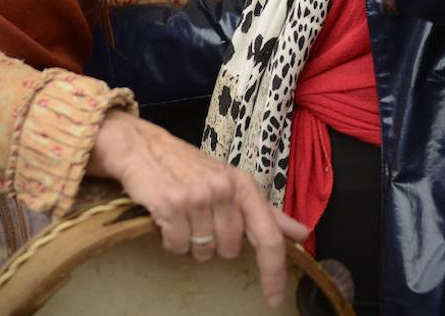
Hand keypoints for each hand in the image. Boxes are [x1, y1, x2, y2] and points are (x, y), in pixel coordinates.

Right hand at [87, 110, 307, 307]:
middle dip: (214, 244)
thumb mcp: (231, 183)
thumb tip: (302, 232)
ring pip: (203, 251)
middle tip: (200, 220)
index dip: (274, 271)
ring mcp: (198, 196)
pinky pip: (178, 246)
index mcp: (243, 184)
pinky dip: (171, 241)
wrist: (143, 147)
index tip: (274, 298)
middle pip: (230, 249)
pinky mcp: (171, 205)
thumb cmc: (189, 168)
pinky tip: (167, 219)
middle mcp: (224, 189)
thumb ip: (266, 211)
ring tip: (183, 216)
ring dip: (191, 243)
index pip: (268, 235)